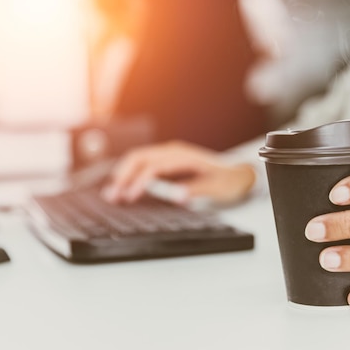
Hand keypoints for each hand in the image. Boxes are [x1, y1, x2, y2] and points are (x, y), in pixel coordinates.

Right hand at [101, 140, 255, 205]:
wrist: (238, 173)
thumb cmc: (228, 181)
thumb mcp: (217, 189)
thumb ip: (197, 190)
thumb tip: (178, 196)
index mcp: (185, 157)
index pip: (154, 166)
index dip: (139, 181)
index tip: (130, 197)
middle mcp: (174, 152)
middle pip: (139, 158)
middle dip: (123, 175)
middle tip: (111, 196)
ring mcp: (169, 154)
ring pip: (138, 159)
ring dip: (123, 174)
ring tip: (111, 193)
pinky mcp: (166, 161)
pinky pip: (143, 163)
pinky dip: (130, 174)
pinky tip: (122, 187)